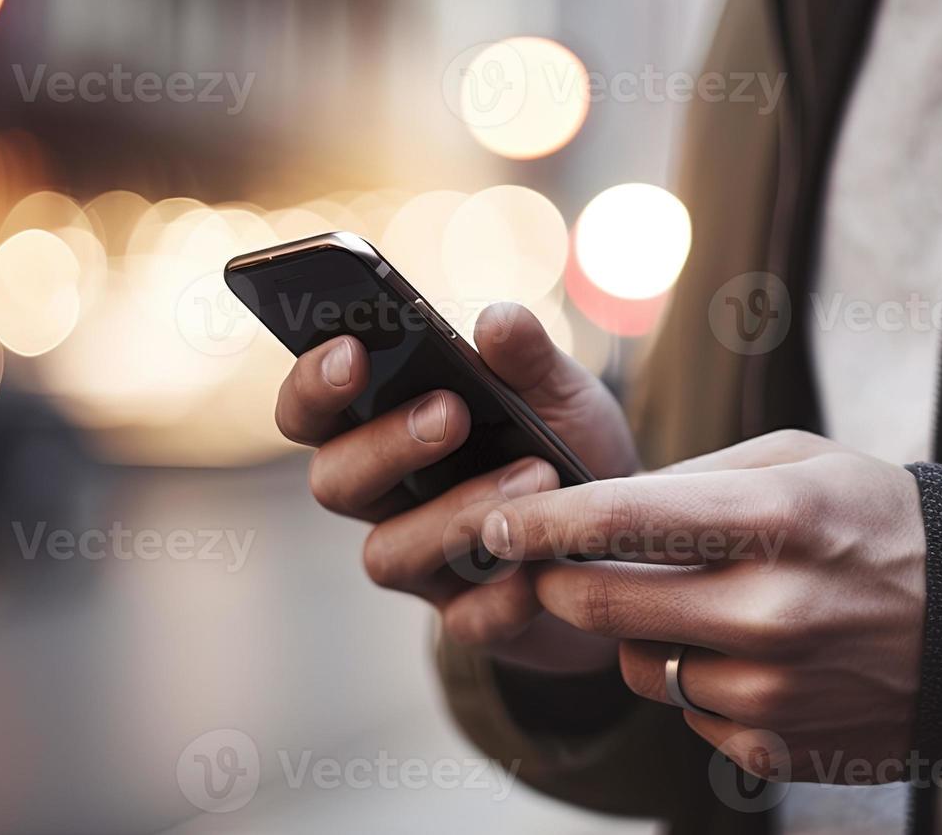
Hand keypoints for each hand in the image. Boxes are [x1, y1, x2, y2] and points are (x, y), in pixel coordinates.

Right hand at [273, 302, 638, 673]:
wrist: (628, 541)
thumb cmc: (572, 451)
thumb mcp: (562, 393)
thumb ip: (528, 359)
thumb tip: (495, 320)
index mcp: (386, 431)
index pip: (312, 411)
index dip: (313, 385)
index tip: (351, 352)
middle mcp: (387, 501)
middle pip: (334, 482)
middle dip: (385, 446)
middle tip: (453, 413)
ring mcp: (422, 567)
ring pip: (388, 554)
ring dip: (458, 512)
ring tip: (538, 475)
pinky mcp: (470, 621)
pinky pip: (465, 619)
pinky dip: (501, 594)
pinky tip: (540, 571)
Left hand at [478, 430, 926, 781]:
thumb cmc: (882, 523)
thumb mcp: (801, 461)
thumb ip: (693, 478)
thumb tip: (592, 509)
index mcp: (778, 518)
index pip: (620, 520)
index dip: (539, 521)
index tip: (494, 523)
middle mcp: (771, 611)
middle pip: (598, 605)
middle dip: (561, 580)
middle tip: (558, 562)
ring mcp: (773, 690)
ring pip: (635, 666)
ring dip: (640, 634)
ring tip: (705, 603)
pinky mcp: (774, 748)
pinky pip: (685, 712)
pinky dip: (696, 681)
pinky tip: (753, 653)